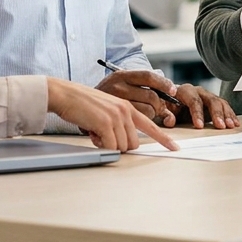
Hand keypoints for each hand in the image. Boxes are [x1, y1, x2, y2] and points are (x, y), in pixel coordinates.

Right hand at [46, 78, 177, 151]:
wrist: (66, 94)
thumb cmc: (83, 104)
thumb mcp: (107, 109)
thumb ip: (120, 122)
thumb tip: (127, 143)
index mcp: (128, 107)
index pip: (151, 125)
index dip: (163, 138)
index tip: (174, 147)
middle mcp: (126, 110)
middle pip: (134, 143)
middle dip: (120, 145)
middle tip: (103, 135)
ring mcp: (117, 116)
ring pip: (123, 146)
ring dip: (108, 145)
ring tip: (96, 131)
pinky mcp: (106, 123)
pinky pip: (111, 146)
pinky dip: (100, 145)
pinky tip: (92, 133)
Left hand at [169, 84, 238, 129]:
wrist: (171, 100)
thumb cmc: (167, 105)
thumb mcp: (163, 109)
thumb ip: (165, 114)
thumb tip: (170, 121)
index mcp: (185, 91)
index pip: (193, 100)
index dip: (197, 113)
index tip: (199, 126)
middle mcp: (198, 91)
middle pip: (211, 100)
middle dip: (216, 113)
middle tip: (220, 126)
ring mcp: (207, 96)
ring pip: (220, 102)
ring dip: (226, 114)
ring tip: (230, 125)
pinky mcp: (214, 103)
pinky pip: (225, 107)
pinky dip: (230, 115)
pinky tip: (235, 123)